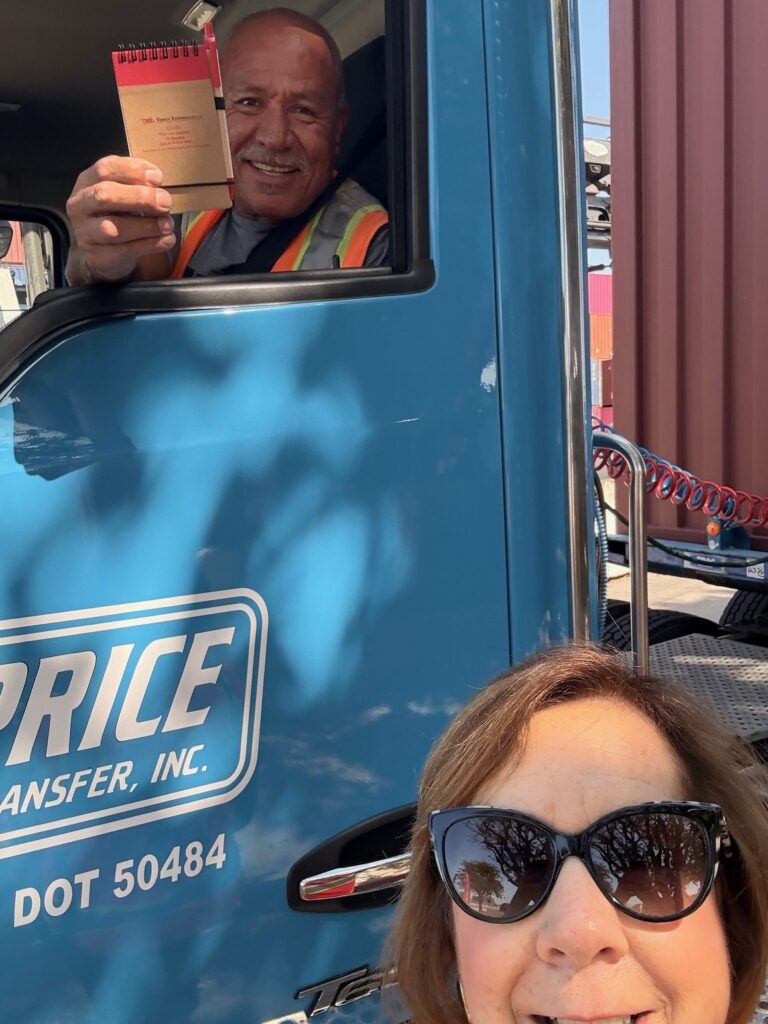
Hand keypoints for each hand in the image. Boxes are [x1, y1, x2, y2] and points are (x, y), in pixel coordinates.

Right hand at [65, 156, 176, 283]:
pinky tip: (167, 240)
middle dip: (139, 197)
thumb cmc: (115, 214)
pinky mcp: (97, 256)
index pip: (104, 169)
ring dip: (147, 225)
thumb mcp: (121, 192)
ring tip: (168, 224)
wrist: (100, 253)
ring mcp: (85, 232)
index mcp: (86, 182)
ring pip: (114, 228)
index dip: (132, 171)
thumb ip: (135, 182)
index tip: (157, 178)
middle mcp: (80, 205)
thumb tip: (155, 178)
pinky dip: (150, 244)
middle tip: (166, 202)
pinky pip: (125, 250)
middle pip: (104, 195)